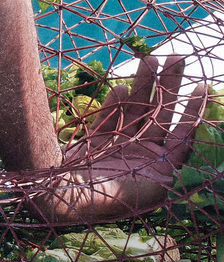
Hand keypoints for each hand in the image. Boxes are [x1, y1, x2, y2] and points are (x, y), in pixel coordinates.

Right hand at [29, 54, 208, 223]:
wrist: (60, 203)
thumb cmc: (107, 201)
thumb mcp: (153, 190)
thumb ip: (174, 165)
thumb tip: (190, 140)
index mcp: (158, 169)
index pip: (182, 135)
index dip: (193, 111)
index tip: (201, 87)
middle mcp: (140, 157)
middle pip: (161, 115)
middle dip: (171, 87)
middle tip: (178, 58)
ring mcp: (117, 148)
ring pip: (136, 110)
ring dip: (144, 85)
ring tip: (150, 59)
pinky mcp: (93, 143)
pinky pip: (108, 118)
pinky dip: (114, 103)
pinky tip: (121, 87)